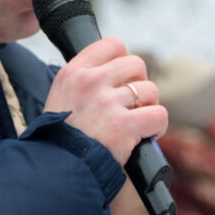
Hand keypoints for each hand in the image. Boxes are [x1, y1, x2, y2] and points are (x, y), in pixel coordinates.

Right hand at [44, 37, 167, 164]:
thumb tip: (116, 73)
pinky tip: (146, 135)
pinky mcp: (123, 126)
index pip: (112, 45)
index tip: (122, 79)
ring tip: (138, 122)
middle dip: (139, 83)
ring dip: (148, 107)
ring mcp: (107, 103)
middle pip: (136, 64)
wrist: (56, 170)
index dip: (123, 61)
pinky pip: (158, 115)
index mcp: (73, 73)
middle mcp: (90, 82)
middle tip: (132, 103)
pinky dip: (157, 126)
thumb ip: (84, 81)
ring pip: (150, 90)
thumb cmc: (60, 138)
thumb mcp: (61, 97)